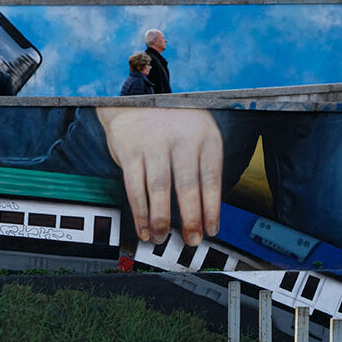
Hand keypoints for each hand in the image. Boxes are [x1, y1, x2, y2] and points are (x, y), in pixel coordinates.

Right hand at [95, 107, 222, 245]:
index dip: (211, 208)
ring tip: (162, 237)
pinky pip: (135, 187)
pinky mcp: (130, 150)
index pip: (211, 178)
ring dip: (160, 219)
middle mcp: (181, 137)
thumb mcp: (197, 135)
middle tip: (191, 240)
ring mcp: (154, 143)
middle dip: (190, 218)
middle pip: (187, 185)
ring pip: (159, 188)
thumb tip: (205, 212)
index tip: (211, 230)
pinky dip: (139, 212)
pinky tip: (143, 227)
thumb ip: (202, 167)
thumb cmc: (172, 126)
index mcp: (204, 136)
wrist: (135, 102)